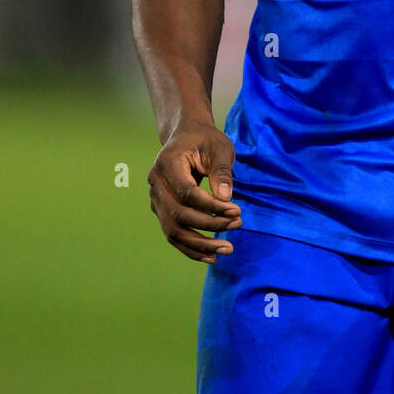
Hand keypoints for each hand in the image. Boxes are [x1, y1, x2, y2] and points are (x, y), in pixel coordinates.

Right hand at [147, 122, 241, 261]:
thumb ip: (222, 171)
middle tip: (237, 224)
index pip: (187, 193)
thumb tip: (226, 199)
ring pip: (173, 231)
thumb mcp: (220, 148)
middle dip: (210, 225)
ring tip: (228, 248)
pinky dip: (191, 248)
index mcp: (167, 164)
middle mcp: (155, 184)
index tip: (236, 210)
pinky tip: (212, 256)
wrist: (186, 137)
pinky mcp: (161, 211)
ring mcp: (155, 200)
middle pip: (178, 215)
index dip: (211, 206)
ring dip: (201, 244)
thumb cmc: (205, 141)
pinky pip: (173, 235)